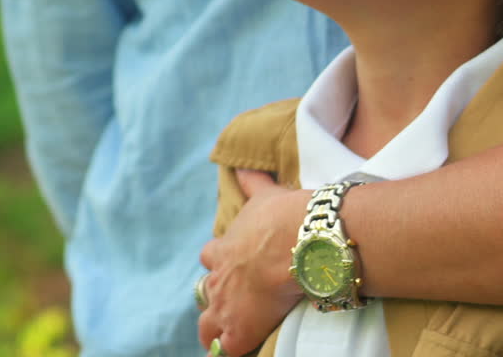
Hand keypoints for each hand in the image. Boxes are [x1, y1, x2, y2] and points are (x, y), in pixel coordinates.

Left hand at [197, 170, 309, 355]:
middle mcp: (219, 278)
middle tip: (224, 304)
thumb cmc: (282, 218)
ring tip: (218, 339)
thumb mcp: (264, 195)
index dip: (218, 263)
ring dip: (212, 331)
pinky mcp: (239, 330)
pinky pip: (225, 350)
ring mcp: (226, 306)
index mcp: (224, 248)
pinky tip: (230, 355)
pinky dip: (226, 352)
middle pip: (204, 292)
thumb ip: (253, 181)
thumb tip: (244, 164)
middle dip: (212, 298)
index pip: (211, 257)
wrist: (298, 243)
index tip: (224, 266)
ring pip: (207, 326)